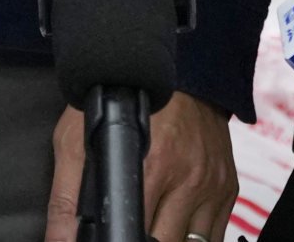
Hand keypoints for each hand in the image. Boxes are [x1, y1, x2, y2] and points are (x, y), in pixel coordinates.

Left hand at [46, 94, 238, 241]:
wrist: (176, 69)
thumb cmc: (121, 101)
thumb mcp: (78, 140)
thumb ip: (66, 198)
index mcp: (153, 167)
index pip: (135, 236)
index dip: (121, 240)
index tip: (114, 235)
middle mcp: (190, 179)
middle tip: (132, 229)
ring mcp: (213, 185)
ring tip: (153, 228)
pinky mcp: (227, 187)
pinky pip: (215, 235)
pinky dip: (195, 239)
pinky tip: (175, 226)